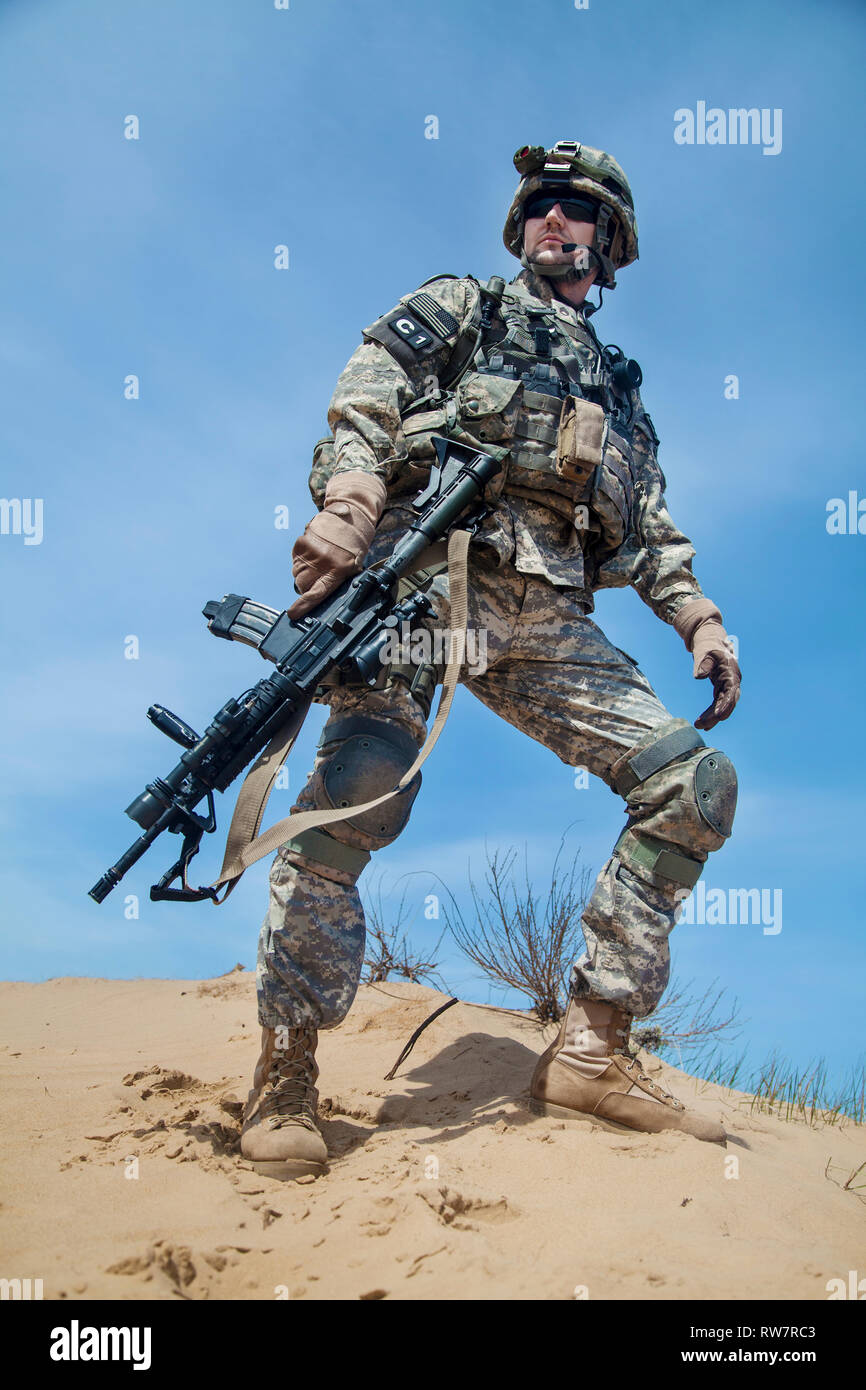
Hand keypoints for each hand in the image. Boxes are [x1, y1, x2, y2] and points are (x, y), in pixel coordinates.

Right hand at [287, 471, 386, 619]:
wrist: (350, 518)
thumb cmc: (354, 547)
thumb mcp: (352, 568)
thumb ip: (336, 583)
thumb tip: (319, 599)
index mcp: (337, 570)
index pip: (316, 593)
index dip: (303, 605)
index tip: (292, 614)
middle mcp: (322, 561)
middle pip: (302, 586)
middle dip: (306, 588)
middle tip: (318, 579)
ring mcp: (310, 551)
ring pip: (297, 574)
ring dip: (303, 575)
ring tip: (318, 564)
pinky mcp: (302, 543)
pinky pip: (295, 561)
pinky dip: (301, 562)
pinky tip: (314, 555)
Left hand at [673, 598, 740, 731]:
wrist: (709, 640)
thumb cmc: (707, 645)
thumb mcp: (704, 651)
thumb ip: (703, 662)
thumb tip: (699, 676)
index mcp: (731, 672)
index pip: (731, 692)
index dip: (726, 705)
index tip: (718, 716)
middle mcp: (732, 681)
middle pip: (728, 702)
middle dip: (717, 715)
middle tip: (703, 725)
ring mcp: (727, 685)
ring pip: (722, 705)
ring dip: (712, 717)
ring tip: (699, 726)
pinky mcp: (721, 688)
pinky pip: (717, 703)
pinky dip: (711, 713)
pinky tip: (702, 722)